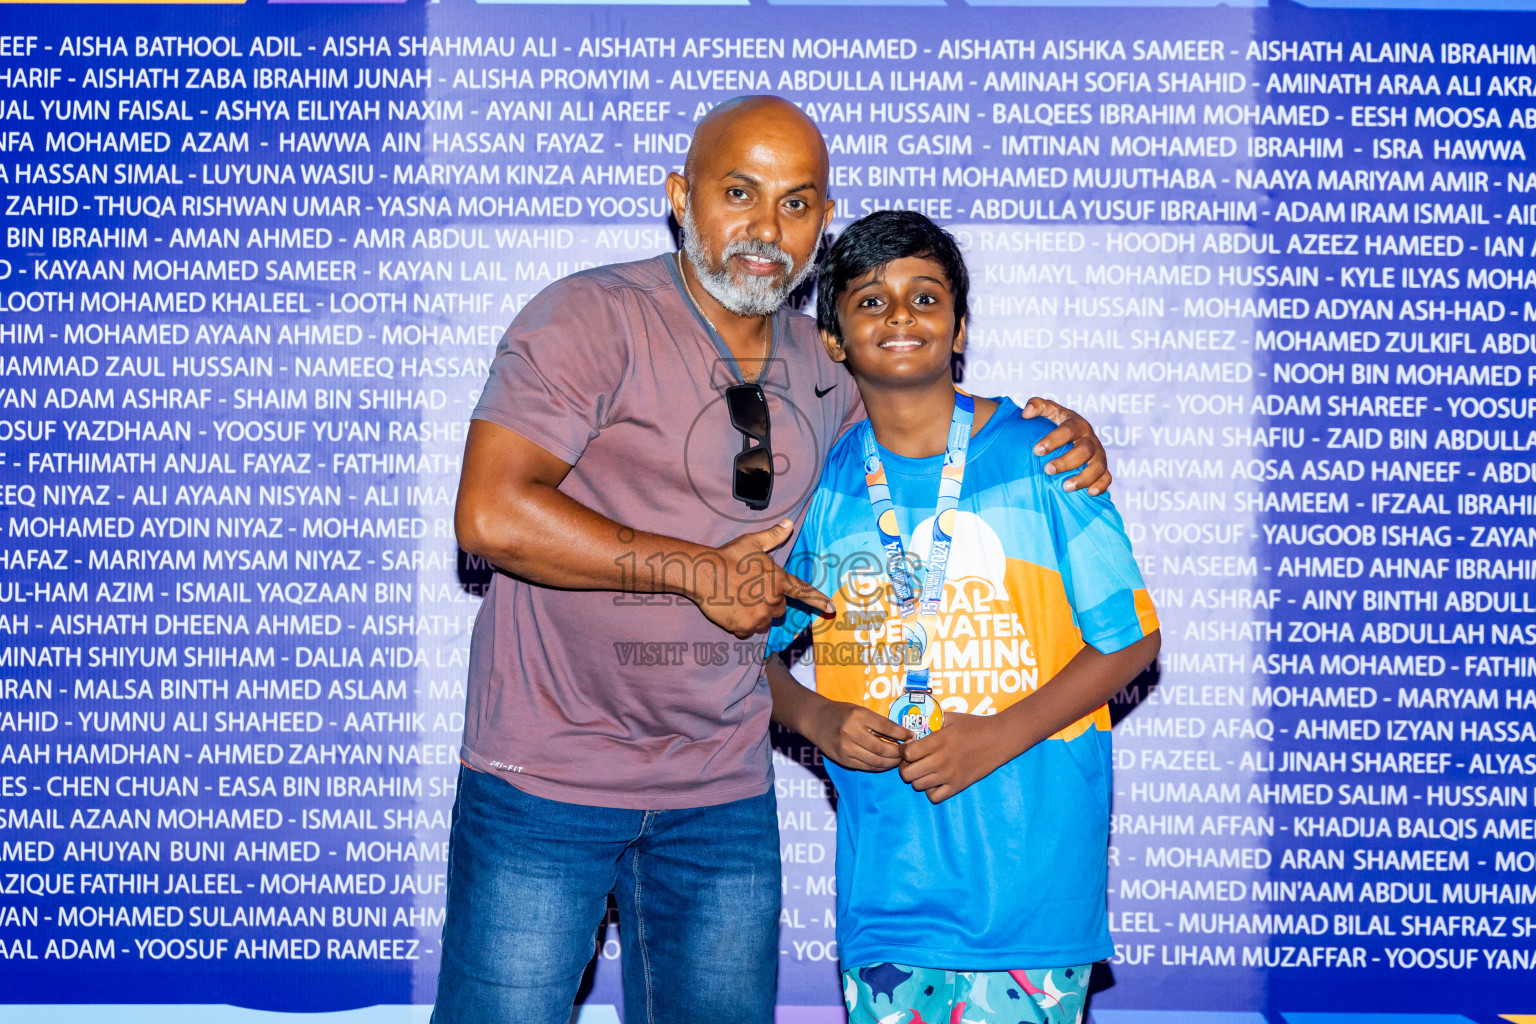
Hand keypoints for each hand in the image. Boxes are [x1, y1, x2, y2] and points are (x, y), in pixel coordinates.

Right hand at [692, 520, 832, 639]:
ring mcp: (759, 615)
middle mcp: (773, 600)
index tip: (831, 609)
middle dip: (768, 603)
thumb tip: (788, 524)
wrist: (705, 574)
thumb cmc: (729, 557)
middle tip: (750, 593)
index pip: (803, 592)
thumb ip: (773, 536)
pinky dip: (741, 625)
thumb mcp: (752, 542)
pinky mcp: (744, 627)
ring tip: (738, 602)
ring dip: (756, 616)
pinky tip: (731, 611)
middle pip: (779, 609)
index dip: (818, 601)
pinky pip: (747, 631)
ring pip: (763, 622)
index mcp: (778, 580)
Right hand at [804, 700, 910, 771]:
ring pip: (876, 762)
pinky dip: (880, 767)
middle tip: (907, 752)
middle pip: (882, 749)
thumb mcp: (861, 711)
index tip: (910, 736)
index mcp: (858, 716)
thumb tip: (903, 734)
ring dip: (891, 762)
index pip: (886, 727)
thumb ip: (879, 722)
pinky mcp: (843, 760)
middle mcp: (851, 733)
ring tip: (899, 759)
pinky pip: (867, 767)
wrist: (816, 720)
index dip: (902, 734)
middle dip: (898, 753)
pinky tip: (886, 763)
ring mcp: (846, 749)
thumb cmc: (842, 713)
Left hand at [898, 712, 1017, 803]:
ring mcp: (949, 775)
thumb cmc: (974, 726)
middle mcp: (941, 760)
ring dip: (917, 778)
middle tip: (912, 762)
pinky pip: (934, 797)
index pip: (906, 753)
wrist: (998, 739)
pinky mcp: (958, 786)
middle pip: (907, 773)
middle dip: (905, 767)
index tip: (908, 748)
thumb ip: (930, 721)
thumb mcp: (950, 717)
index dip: (903, 751)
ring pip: (918, 786)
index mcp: (937, 742)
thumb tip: (913, 724)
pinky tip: (935, 781)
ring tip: (924, 770)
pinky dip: (930, 791)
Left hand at [1020, 397, 1111, 495]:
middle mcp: (1090, 440)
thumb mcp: (1049, 411)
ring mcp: (1098, 455)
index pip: (1068, 430)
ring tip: (1065, 487)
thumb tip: (1026, 413)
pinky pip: (1107, 478)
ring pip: (1097, 466)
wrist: (1072, 437)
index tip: (1037, 450)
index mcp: (1077, 424)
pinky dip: (1101, 485)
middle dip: (1066, 462)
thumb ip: (1037, 406)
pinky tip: (1090, 493)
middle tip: (1048, 470)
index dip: (1054, 440)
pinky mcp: (1103, 469)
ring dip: (1083, 478)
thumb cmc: (1056, 424)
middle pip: (1084, 450)